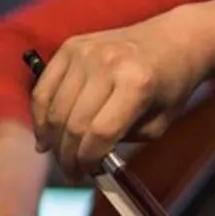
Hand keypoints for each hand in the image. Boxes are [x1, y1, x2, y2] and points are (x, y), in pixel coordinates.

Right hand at [30, 12, 207, 175]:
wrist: (173, 40)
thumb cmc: (169, 86)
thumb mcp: (159, 122)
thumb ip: (124, 141)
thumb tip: (84, 159)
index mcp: (137, 83)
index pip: (100, 132)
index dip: (87, 160)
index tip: (85, 175)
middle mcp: (108, 64)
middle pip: (73, 123)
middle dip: (68, 155)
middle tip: (70, 172)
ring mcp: (86, 52)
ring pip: (54, 108)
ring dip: (51, 139)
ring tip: (57, 155)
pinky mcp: (71, 46)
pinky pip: (44, 88)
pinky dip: (40, 115)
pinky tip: (45, 133)